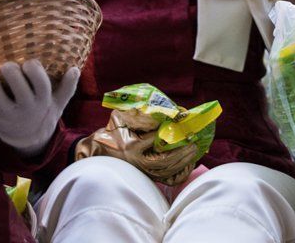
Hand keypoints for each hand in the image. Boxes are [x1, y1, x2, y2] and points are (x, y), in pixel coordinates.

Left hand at [0, 60, 78, 156]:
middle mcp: (25, 108)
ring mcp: (7, 115)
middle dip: (9, 70)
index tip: (28, 63)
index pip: (40, 82)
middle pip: (16, 85)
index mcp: (42, 101)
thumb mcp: (58, 103)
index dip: (32, 68)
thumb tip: (75, 68)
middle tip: (6, 67)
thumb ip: (67, 87)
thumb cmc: (43, 114)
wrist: (28, 141)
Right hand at [75, 109, 197, 185]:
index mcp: (131, 147)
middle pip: (165, 161)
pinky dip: (180, 173)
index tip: (181, 123)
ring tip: (194, 151)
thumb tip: (161, 114)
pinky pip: (168, 179)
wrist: (100, 153)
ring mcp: (144, 171)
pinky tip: (189, 164)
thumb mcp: (119, 118)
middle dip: (181, 151)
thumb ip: (138, 115)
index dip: (168, 133)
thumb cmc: (111, 133)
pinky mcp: (148, 176)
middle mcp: (138, 162)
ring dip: (183, 161)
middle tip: (193, 142)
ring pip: (168, 171)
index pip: (153, 140)